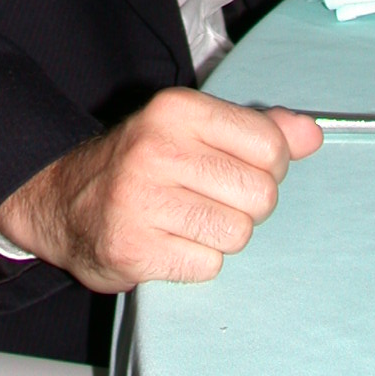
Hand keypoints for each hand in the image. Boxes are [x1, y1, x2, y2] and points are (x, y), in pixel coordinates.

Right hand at [0, 89, 320, 290]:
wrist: (63, 199)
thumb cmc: (140, 161)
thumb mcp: (192, 127)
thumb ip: (256, 129)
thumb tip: (311, 132)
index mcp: (177, 110)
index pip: (269, 145)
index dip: (267, 165)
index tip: (240, 166)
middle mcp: (158, 149)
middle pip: (260, 195)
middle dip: (246, 204)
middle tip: (210, 197)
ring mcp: (142, 200)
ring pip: (237, 234)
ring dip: (220, 235)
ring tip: (187, 219)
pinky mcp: (134, 248)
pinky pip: (207, 265)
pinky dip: (195, 260)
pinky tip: (169, 240)